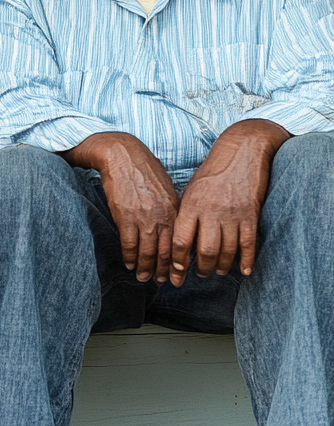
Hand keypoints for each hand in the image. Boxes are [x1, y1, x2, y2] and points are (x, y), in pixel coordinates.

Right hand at [69, 132, 179, 282]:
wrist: (122, 154)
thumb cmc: (143, 169)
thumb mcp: (166, 188)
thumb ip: (172, 209)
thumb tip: (174, 227)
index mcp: (175, 210)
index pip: (180, 244)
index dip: (178, 263)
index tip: (176, 274)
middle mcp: (163, 217)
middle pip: (165, 252)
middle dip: (163, 270)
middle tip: (161, 282)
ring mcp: (144, 217)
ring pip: (147, 252)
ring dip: (145, 268)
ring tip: (143, 277)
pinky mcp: (125, 216)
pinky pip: (129, 244)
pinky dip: (130, 257)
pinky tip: (129, 264)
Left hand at [170, 119, 286, 285]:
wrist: (242, 151)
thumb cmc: (213, 172)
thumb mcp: (192, 189)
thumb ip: (185, 213)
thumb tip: (178, 239)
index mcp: (191, 205)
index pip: (180, 240)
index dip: (177, 260)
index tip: (175, 271)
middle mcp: (210, 212)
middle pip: (203, 250)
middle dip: (199, 267)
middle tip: (198, 275)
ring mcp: (232, 214)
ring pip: (226, 250)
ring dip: (220, 265)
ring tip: (216, 271)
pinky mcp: (251, 214)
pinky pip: (248, 243)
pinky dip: (246, 260)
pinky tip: (243, 270)